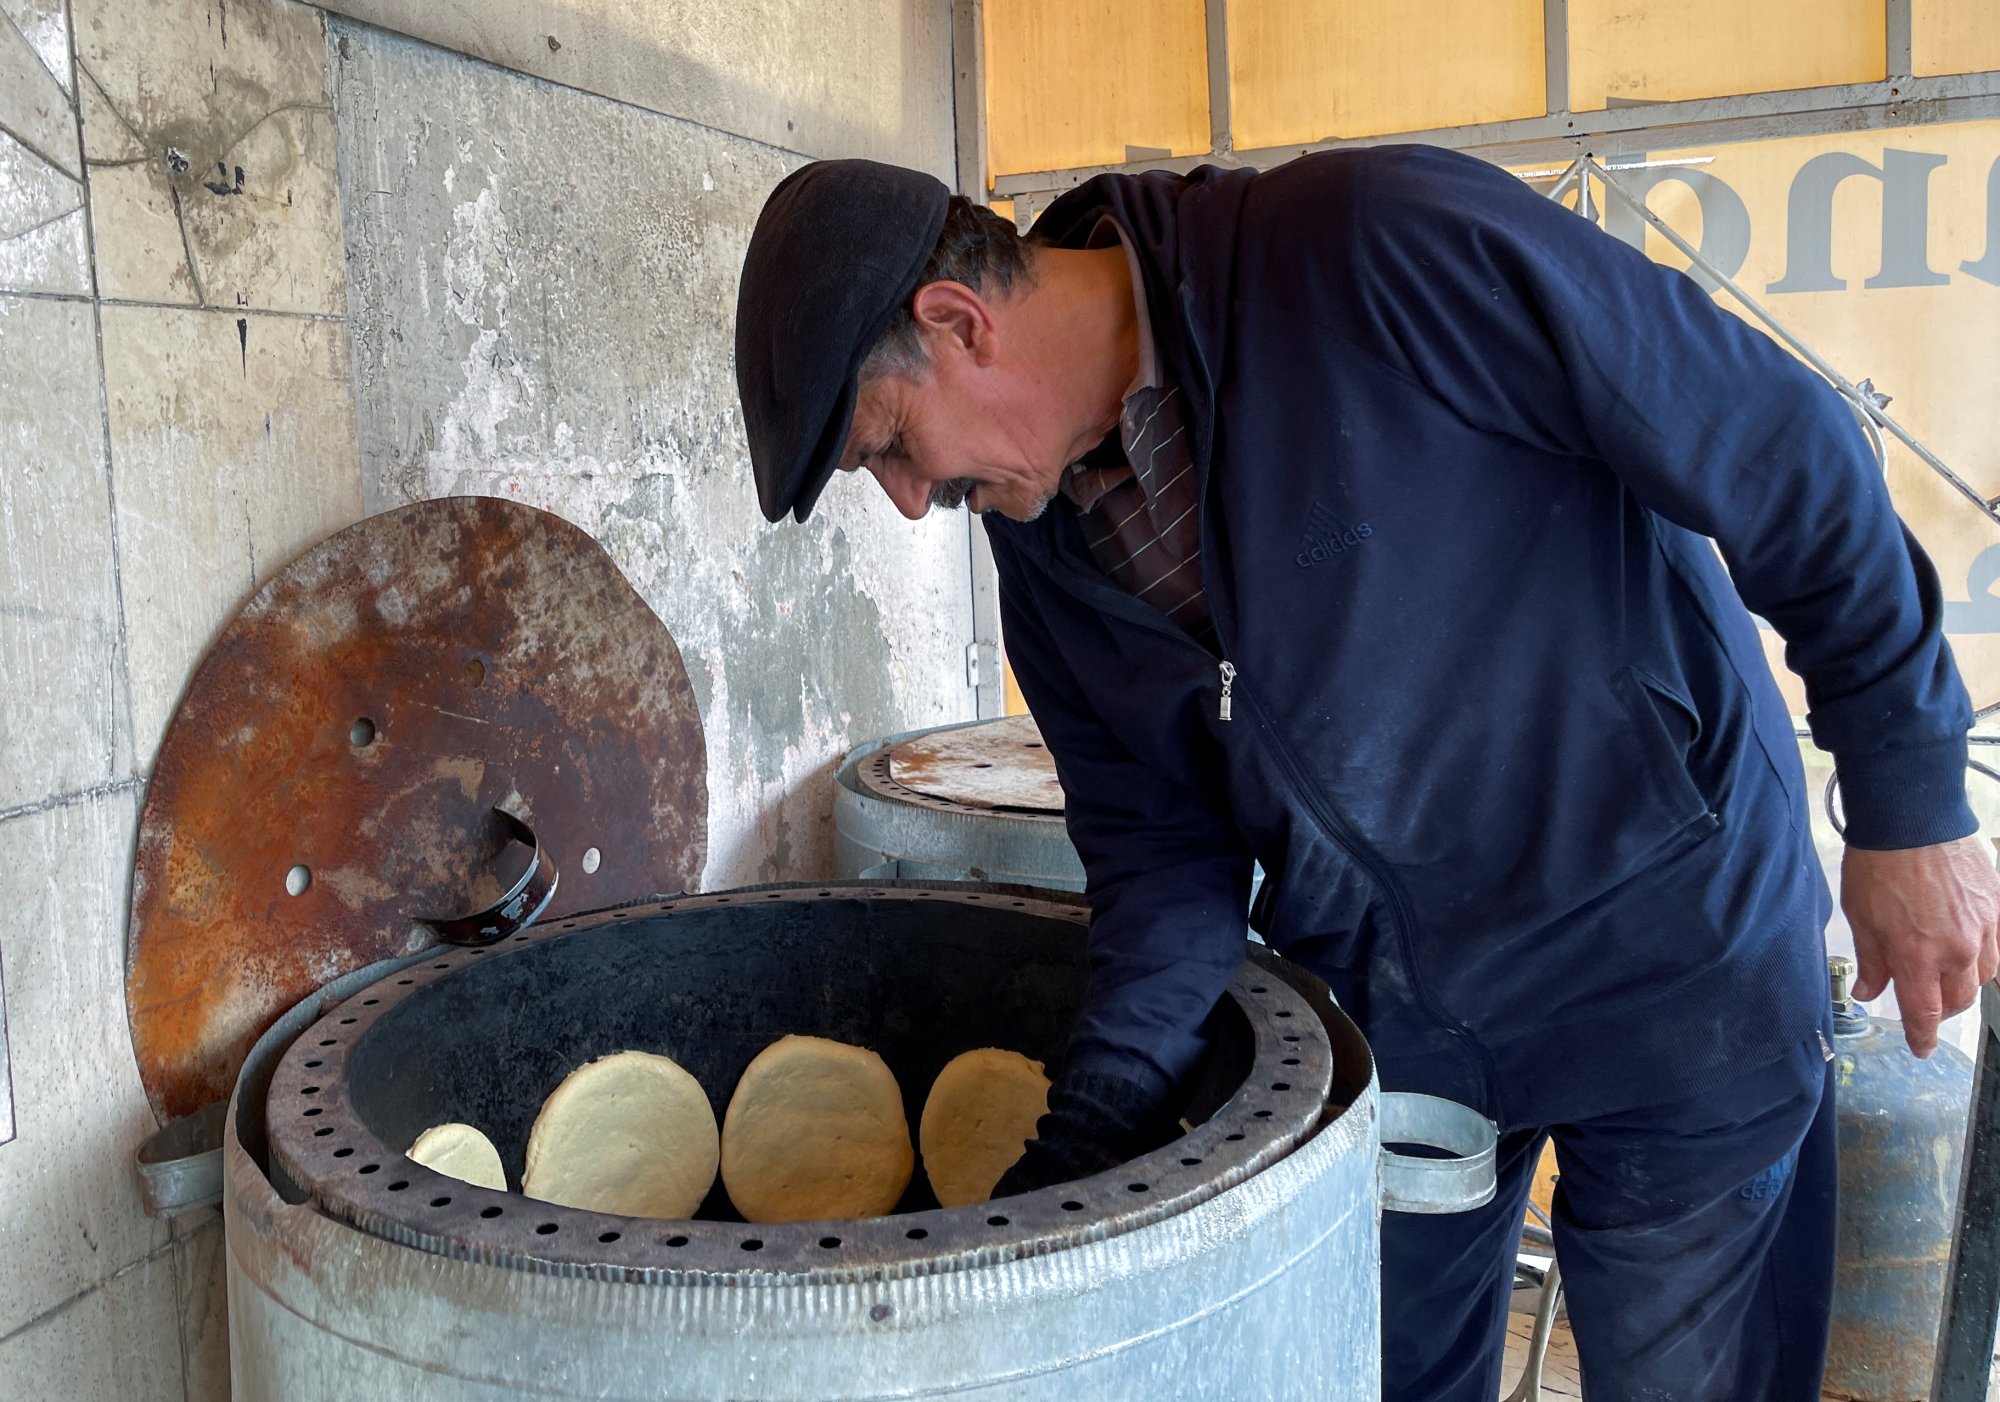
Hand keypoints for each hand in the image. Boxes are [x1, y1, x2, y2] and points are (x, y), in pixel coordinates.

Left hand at [1840, 833, 1999, 1056]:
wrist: (1914, 818)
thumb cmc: (1880, 864)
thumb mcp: (1861, 917)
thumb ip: (1871, 961)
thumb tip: (1869, 991)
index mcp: (1917, 955)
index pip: (1924, 1013)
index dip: (1923, 1036)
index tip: (1922, 1049)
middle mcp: (1956, 949)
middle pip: (1957, 1000)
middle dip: (1940, 1011)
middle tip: (1926, 1009)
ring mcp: (1984, 929)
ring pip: (1982, 977)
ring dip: (1963, 985)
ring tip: (1944, 979)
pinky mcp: (1997, 908)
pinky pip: (1998, 947)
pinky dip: (1983, 957)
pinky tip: (1967, 951)